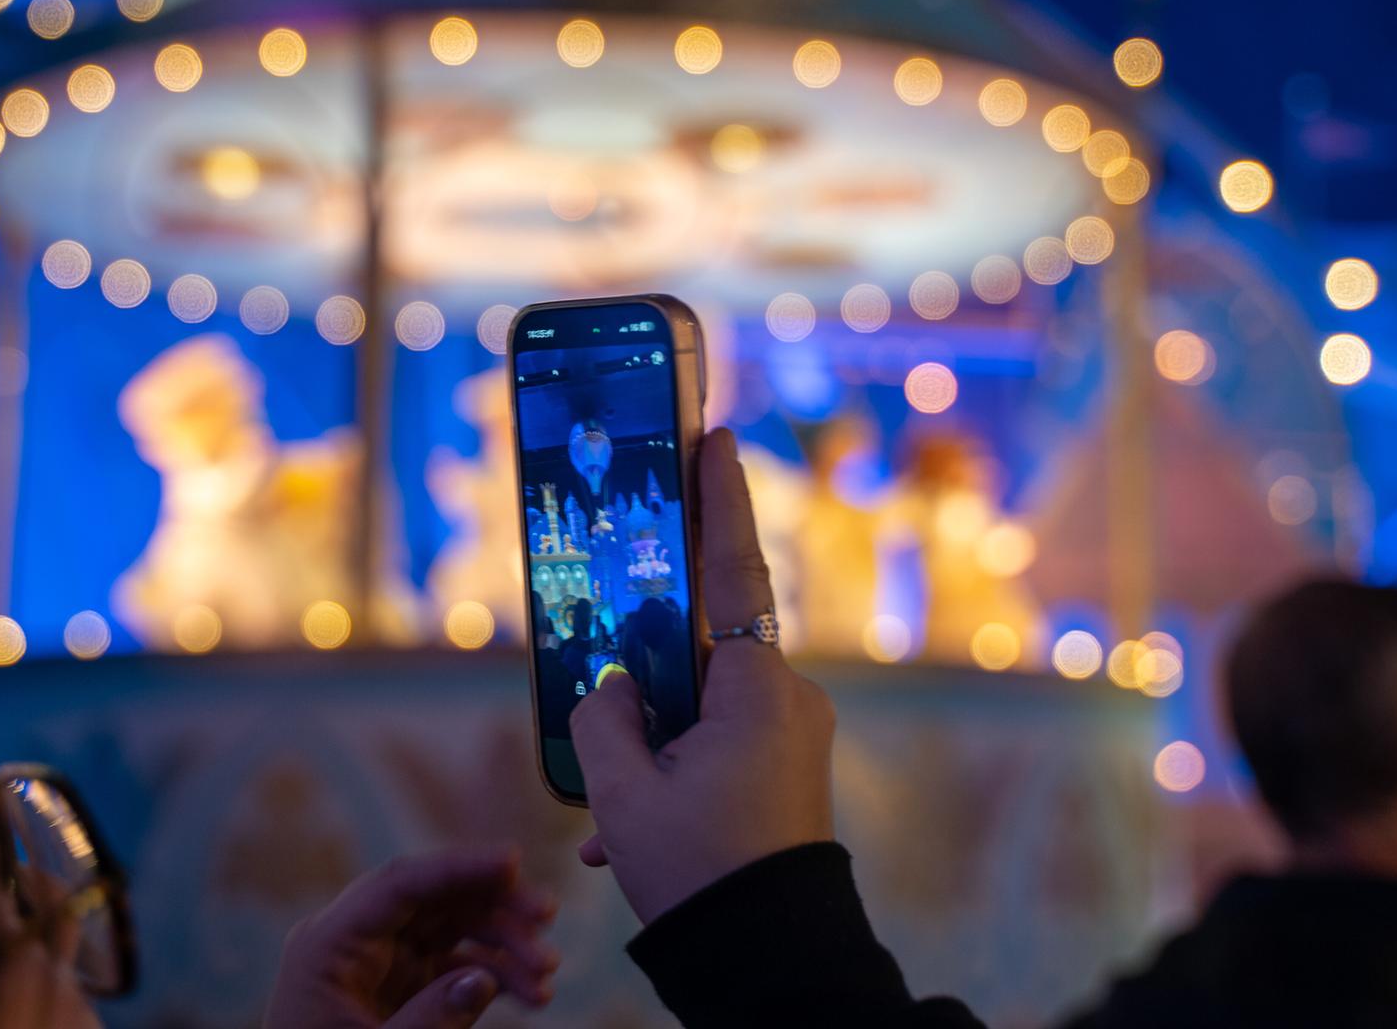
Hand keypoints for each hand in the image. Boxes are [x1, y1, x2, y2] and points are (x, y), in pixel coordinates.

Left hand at [264, 847, 558, 1028]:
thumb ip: (427, 1021)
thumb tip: (482, 978)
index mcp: (327, 944)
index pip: (398, 884)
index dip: (457, 867)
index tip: (512, 861)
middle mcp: (356, 942)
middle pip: (434, 900)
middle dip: (495, 905)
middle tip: (547, 915)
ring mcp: (382, 963)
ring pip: (454, 930)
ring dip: (505, 944)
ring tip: (548, 972)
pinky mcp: (404, 988)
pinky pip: (457, 966)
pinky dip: (496, 975)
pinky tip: (533, 993)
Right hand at [570, 428, 835, 924]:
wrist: (770, 960)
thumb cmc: (702, 869)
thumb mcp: (625, 792)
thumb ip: (603, 717)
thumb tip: (611, 689)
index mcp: (758, 687)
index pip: (732, 569)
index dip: (719, 497)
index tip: (714, 435)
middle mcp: (788, 701)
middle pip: (701, 650)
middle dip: (646, 669)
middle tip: (613, 670)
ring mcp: (792, 740)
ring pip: (701, 711)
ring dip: (650, 745)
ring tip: (613, 817)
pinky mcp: (787, 776)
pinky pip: (718, 751)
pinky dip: (672, 780)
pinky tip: (629, 841)